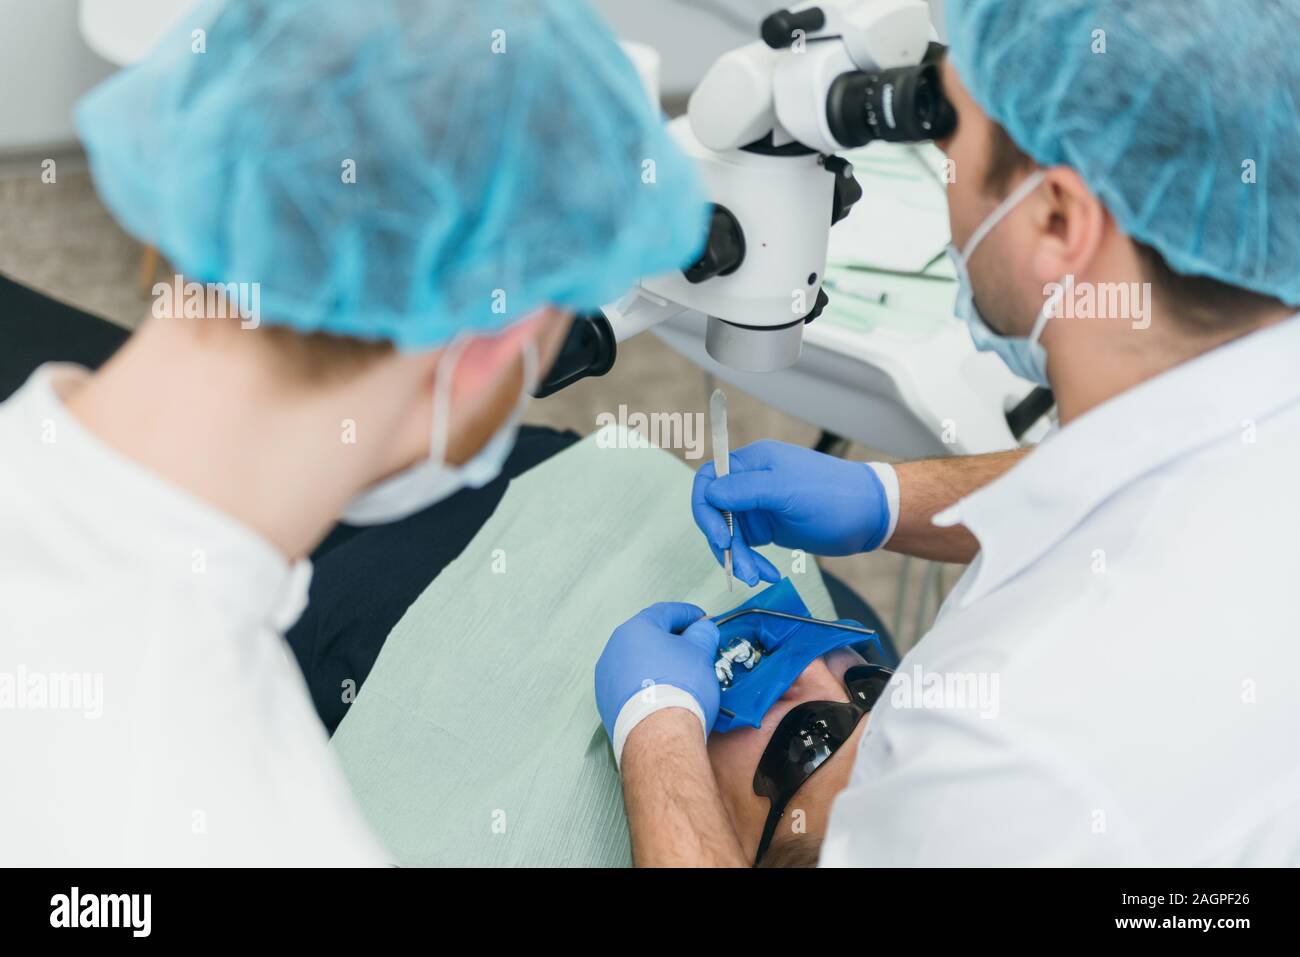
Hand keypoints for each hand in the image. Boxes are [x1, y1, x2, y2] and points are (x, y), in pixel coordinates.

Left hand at [595, 603, 721, 757]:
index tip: (703, 620)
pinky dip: (647, 684)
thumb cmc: (680, 687)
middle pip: (648, 637)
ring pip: (638, 662)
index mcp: (635, 629)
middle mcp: (614, 649)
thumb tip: (701, 629)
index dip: (688, 614)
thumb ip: (702, 634)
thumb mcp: (701, 652)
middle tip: (694, 647)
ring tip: (681, 673)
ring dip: (659, 663)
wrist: (658, 736)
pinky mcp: (607, 704)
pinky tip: (663, 694)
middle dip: (673, 639)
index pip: (665, 612)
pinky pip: (631, 685)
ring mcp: (606, 678)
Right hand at [691, 440, 891, 584]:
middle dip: (726, 543)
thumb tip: (709, 493)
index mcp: (752, 463)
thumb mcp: (787, 491)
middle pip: (716, 513)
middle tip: (742, 568)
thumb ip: (745, 490)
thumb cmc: (834, 495)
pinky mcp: (768, 526)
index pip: (709, 480)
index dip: (706, 510)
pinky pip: (746, 546)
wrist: (869, 515)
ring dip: (739, 558)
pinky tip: (767, 573)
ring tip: (757, 577)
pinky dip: (752, 561)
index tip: (720, 537)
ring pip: (730, 534)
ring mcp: (759, 505)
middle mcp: (751, 482)